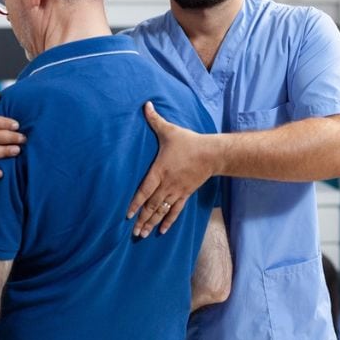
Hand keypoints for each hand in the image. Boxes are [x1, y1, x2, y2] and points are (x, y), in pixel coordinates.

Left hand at [127, 102, 214, 237]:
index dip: (135, 203)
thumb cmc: (188, 142)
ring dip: (151, 223)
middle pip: (152, 205)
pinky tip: (161, 231)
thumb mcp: (169, 130)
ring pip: (162, 210)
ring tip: (142, 235)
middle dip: (142, 219)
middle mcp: (167, 184)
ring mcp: (176, 191)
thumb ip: (154, 119)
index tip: (127, 215)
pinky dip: (168, 221)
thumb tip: (145, 104)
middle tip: (133, 233)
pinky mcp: (185, 194)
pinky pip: (175, 210)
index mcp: (159, 171)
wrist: (211, 153)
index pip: (144, 190)